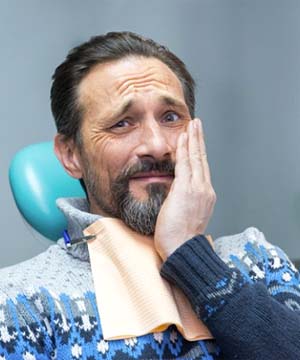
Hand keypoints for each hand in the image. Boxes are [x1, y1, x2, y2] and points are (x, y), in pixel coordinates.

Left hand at [154, 118, 215, 259]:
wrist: (181, 250)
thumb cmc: (180, 239)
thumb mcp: (186, 216)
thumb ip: (183, 201)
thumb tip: (175, 194)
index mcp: (205, 196)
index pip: (202, 169)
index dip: (199, 153)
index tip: (196, 142)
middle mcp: (205, 190)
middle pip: (202, 159)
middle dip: (199, 140)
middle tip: (198, 124)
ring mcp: (197, 188)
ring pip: (196, 158)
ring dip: (193, 139)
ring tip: (193, 124)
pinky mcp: (186, 189)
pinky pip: (185, 164)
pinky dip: (184, 149)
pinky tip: (182, 137)